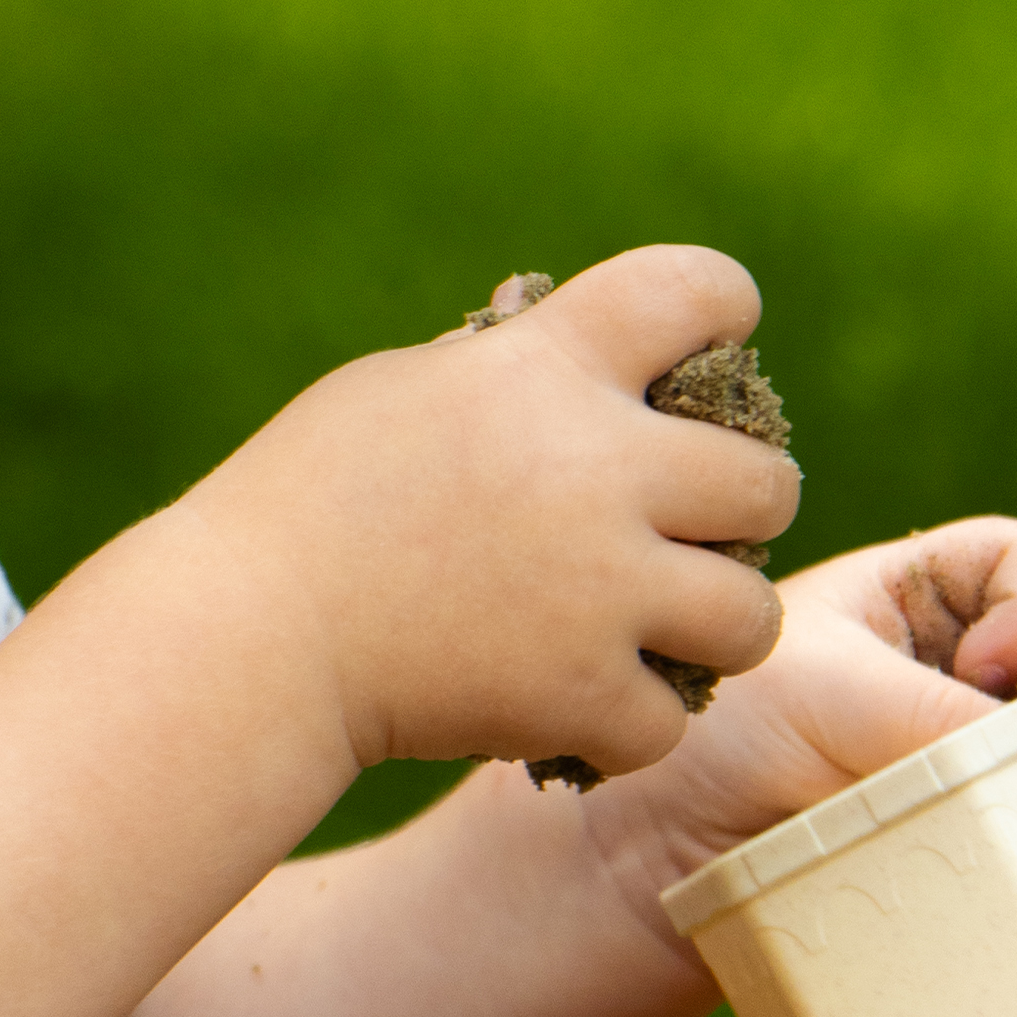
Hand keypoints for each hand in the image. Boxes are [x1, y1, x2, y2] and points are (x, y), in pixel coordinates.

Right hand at [189, 243, 803, 781]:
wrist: (247, 635)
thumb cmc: (304, 501)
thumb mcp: (399, 389)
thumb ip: (503, 370)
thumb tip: (561, 343)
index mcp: (551, 365)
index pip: (702, 288)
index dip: (722, 312)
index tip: (705, 349)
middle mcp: (596, 468)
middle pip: (768, 483)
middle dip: (738, 512)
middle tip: (687, 535)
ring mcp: (599, 588)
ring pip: (751, 616)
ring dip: (712, 629)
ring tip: (660, 635)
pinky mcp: (580, 693)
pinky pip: (669, 722)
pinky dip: (629, 728)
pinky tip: (583, 713)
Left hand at [579, 516, 1016, 909]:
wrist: (653, 858)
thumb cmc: (716, 743)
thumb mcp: (827, 695)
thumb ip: (944, 712)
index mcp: (916, 591)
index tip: (985, 667)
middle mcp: (950, 663)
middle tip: (992, 762)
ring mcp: (958, 750)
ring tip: (970, 816)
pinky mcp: (958, 830)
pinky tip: (986, 861)